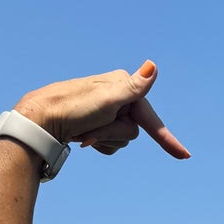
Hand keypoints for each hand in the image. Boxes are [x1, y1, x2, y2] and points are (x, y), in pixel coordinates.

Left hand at [14, 61, 189, 159]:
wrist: (39, 120)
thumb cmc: (72, 108)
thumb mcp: (107, 99)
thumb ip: (134, 87)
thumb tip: (152, 67)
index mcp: (123, 86)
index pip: (151, 118)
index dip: (167, 139)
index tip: (185, 156)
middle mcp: (117, 97)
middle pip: (133, 131)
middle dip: (113, 134)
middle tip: (91, 130)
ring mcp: (106, 112)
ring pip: (121, 139)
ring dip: (104, 139)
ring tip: (83, 132)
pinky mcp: (96, 124)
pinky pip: (109, 144)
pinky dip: (98, 143)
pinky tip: (81, 136)